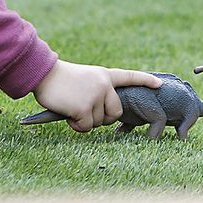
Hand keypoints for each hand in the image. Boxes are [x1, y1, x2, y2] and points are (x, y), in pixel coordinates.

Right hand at [32, 60, 161, 132]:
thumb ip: (97, 91)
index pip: (129, 77)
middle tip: (85, 112)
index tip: (159, 84)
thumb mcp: (85, 80)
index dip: (145, 81)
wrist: (44, 74)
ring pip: (98, 122)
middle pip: (114, 113)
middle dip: (102, 118)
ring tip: (71, 106)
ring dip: (84, 121)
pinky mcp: (85, 107)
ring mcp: (95, 96)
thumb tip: (103, 115)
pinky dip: (76, 126)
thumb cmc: (60, 79)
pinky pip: (86, 127)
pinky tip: (68, 114)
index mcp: (104, 76)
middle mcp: (104, 85)